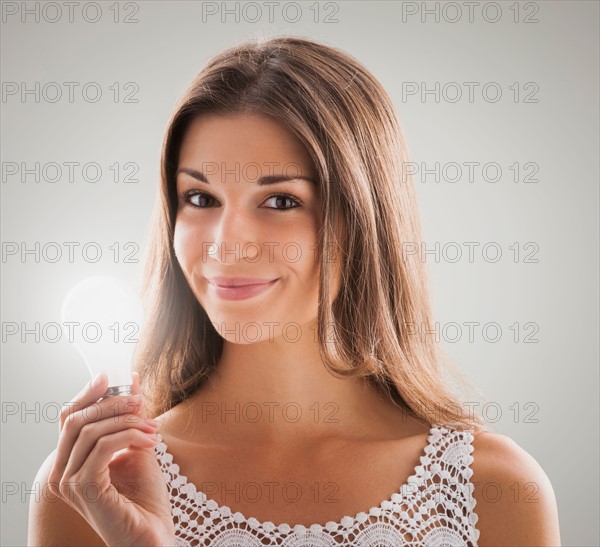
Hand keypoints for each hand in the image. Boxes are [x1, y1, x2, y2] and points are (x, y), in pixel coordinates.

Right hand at [48, 372, 174, 545]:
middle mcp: (61, 473)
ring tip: (153, 427)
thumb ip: (131, 417)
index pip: (69, 418)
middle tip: (141, 402)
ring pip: (91, 430)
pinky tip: (150, 441)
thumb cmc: (144, 498)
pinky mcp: (84, 488)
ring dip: (128, 420)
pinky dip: (130, 435)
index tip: (111, 376)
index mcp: (70, 462)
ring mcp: (69, 482)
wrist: (153, 535)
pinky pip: (103, 447)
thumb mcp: (137, 447)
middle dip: (112, 403)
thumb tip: (131, 380)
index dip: (87, 393)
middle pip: (77, 419)